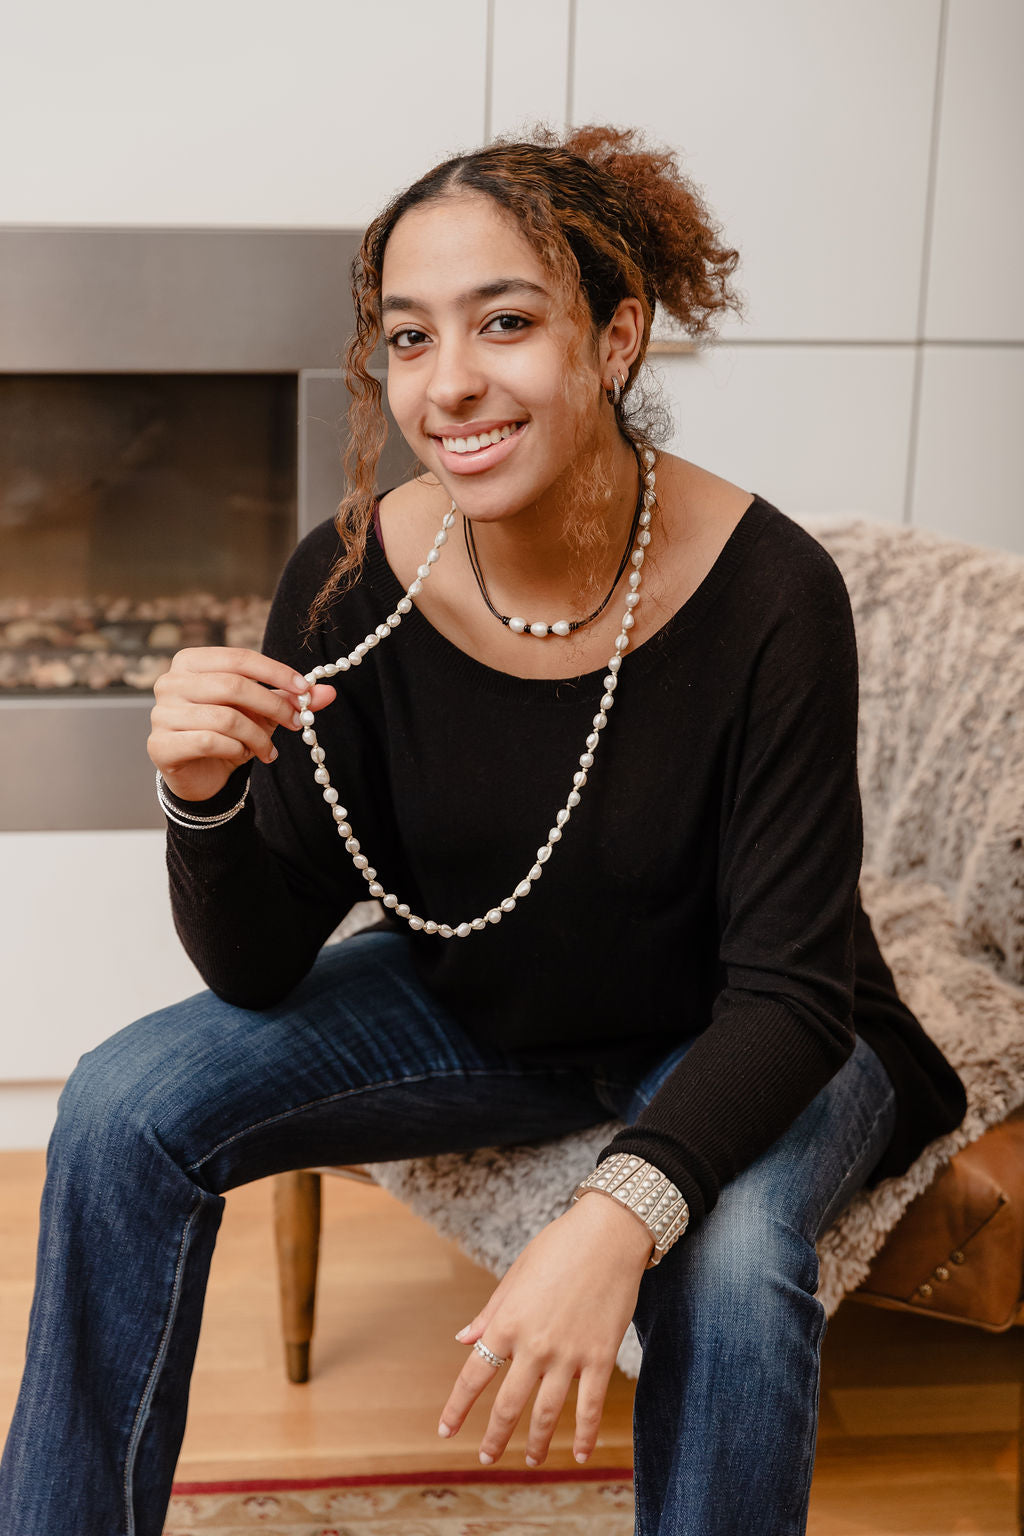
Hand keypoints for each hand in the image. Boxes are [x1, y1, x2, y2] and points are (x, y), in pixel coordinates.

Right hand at [148, 646, 335, 803]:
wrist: (201, 773)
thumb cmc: (228, 732)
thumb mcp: (262, 711)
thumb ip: (290, 699)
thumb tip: (328, 693)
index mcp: (190, 662)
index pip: (239, 658)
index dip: (275, 672)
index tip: (304, 690)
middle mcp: (170, 682)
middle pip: (233, 685)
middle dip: (273, 705)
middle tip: (297, 723)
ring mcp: (161, 714)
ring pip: (226, 718)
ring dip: (257, 736)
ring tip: (268, 748)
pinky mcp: (161, 745)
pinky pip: (210, 742)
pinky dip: (236, 750)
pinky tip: (242, 756)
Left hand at [438, 1191, 653, 1467]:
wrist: (609, 1233)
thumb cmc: (559, 1247)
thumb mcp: (516, 1275)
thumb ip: (490, 1313)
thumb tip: (463, 1341)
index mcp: (507, 1323)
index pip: (473, 1376)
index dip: (457, 1407)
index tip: (446, 1430)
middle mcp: (533, 1345)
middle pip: (507, 1405)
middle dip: (494, 1437)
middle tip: (486, 1457)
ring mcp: (568, 1355)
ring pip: (546, 1414)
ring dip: (536, 1443)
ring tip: (530, 1460)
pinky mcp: (600, 1358)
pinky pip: (589, 1407)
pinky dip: (584, 1435)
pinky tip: (579, 1454)